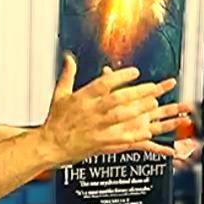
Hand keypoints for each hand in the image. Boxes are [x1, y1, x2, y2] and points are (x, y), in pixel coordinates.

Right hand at [42, 56, 182, 163]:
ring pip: (120, 117)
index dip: (120, 76)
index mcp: (81, 98)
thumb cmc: (56, 121)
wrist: (50, 145)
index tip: (134, 72)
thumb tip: (69, 58)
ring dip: (138, 110)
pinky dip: (133, 135)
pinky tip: (146, 132)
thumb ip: (68, 75)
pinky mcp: (99, 143)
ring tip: (153, 104)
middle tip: (152, 87)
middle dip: (136, 92)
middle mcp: (90, 112)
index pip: (103, 83)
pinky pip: (119, 138)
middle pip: (116, 99)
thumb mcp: (59, 94)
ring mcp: (95, 127)